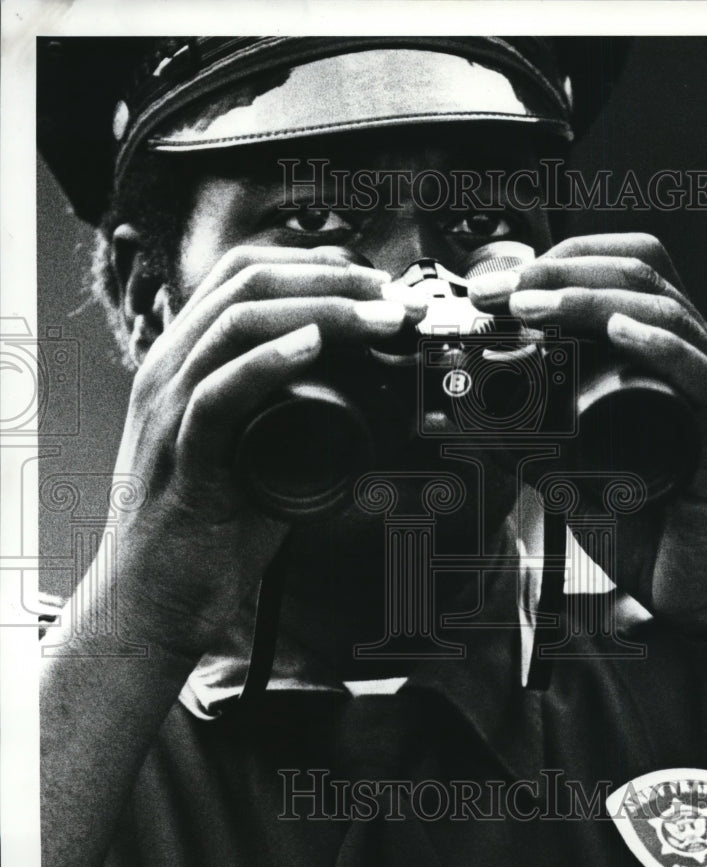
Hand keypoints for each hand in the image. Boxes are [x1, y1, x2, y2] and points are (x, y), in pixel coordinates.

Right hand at [107, 245, 425, 656]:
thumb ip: (287, 411)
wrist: (153, 598)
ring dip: (319, 311)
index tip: (375, 284)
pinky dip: (268, 364)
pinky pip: (218, 396)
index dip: (314, 266)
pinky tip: (311, 348)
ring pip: (235, 325)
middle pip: (246, 285)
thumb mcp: (252, 449)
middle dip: (329, 278)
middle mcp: (169, 373)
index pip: (244, 275)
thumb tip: (361, 392)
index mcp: (186, 361)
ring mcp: (168, 413)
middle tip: (390, 296)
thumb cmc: (208, 526)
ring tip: (376, 318)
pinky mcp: (180, 461)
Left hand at [468, 233, 706, 634]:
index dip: (558, 264)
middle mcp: (694, 363)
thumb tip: (476, 428)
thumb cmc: (653, 530)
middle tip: (500, 292)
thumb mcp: (576, 478)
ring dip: (590, 299)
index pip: (622, 271)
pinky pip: (702, 380)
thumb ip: (534, 449)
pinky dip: (661, 348)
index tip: (495, 288)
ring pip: (665, 313)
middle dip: (561, 271)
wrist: (701, 594)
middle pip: (639, 274)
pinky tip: (621, 332)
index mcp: (663, 359)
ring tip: (534, 307)